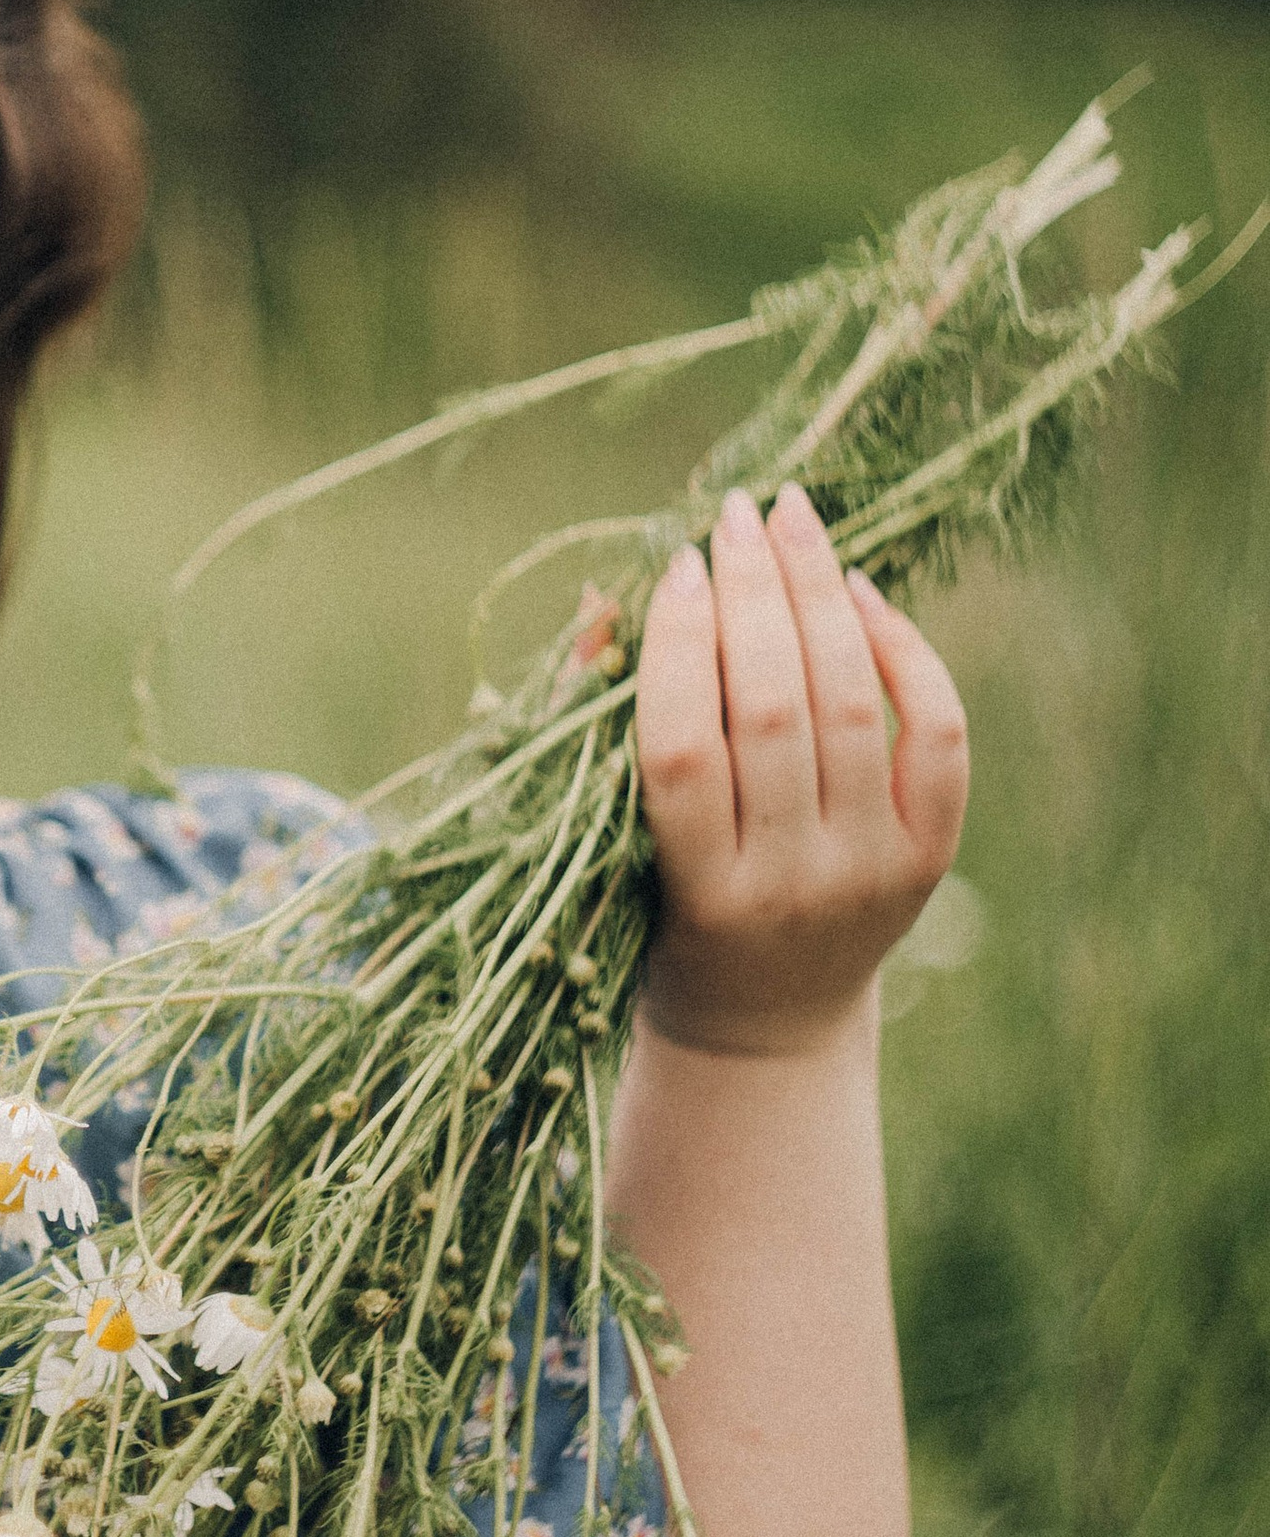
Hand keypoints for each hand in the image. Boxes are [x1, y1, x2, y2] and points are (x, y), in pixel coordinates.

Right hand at [634, 481, 968, 1059]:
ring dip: (822, 598)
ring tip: (794, 521)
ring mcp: (870, 873)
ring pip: (852, 708)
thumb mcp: (614, 848)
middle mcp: (792, 887)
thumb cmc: (663, 915)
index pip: (683, 753)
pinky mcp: (930, 857)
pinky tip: (862, 593)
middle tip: (736, 513)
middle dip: (755, 597)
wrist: (766, 1023)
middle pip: (776, 714)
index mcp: (698, 894)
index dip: (678, 650)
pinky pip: (936, 735)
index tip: (675, 567)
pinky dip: (904, 653)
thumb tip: (610, 596)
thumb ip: (601, 728)